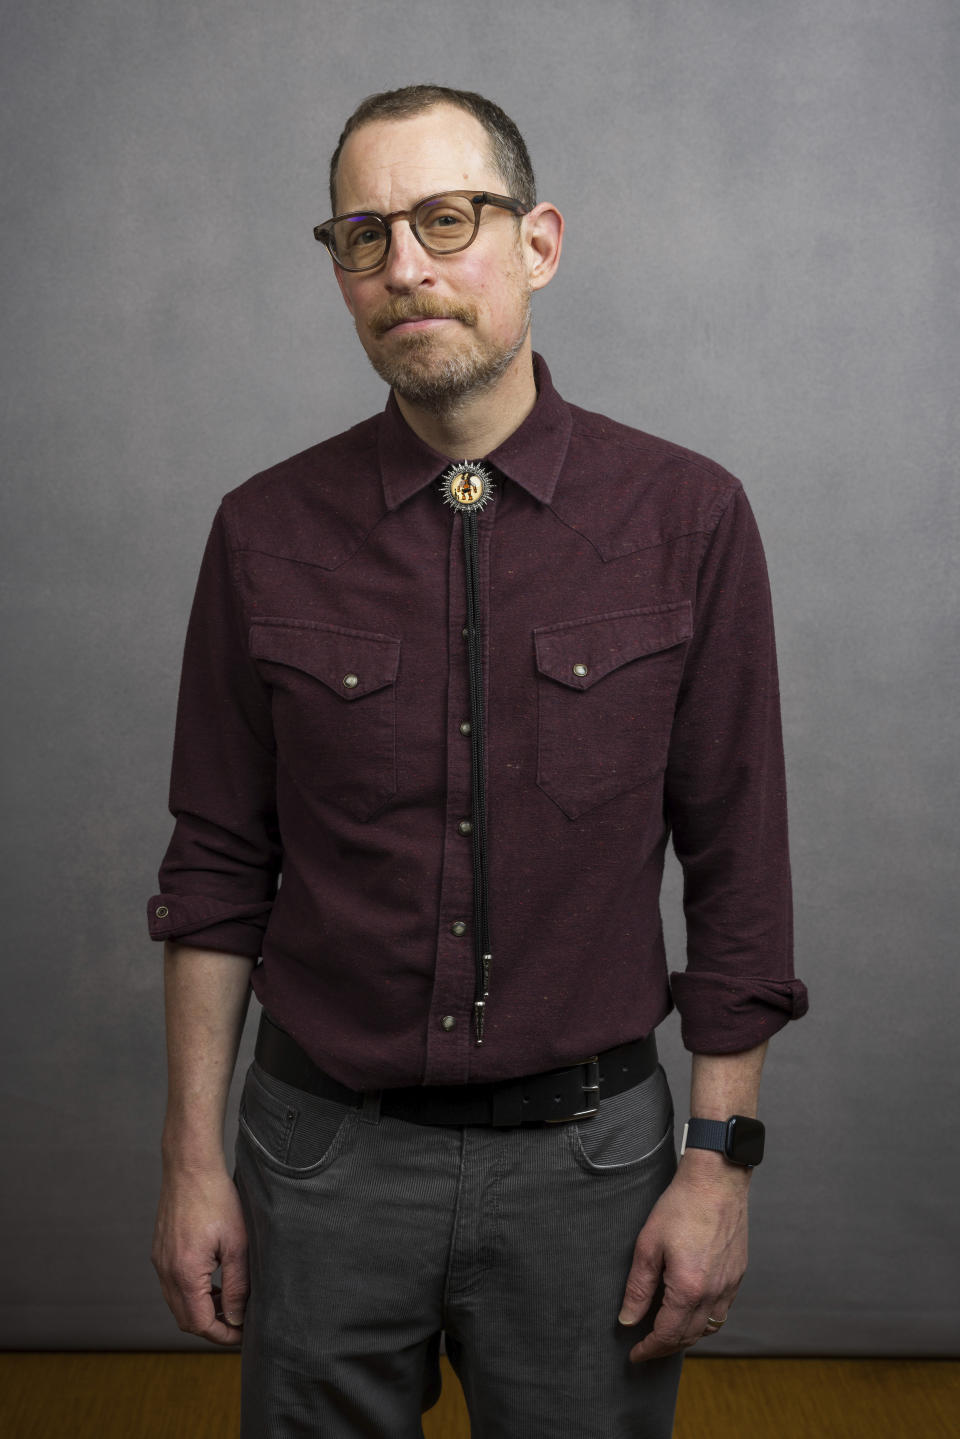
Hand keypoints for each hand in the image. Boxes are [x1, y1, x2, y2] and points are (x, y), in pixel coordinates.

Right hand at [151, 1164, 248, 1346]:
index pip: (200, 1324)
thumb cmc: (217, 1199)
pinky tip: (212, 1281)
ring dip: (201, 1309)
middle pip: (185, 1319)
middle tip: (238, 1322)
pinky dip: (191, 1293)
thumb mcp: (237, 1244)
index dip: (223, 1335)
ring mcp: (159, 1261)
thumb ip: (236, 1286)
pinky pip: (172, 1285)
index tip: (243, 1334)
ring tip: (228, 1301)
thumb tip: (235, 1318)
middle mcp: (165, 1271)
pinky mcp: (160, 1251)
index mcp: (184, 1273)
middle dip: (212, 1326)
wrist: (190, 1166)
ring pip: (177, 1303)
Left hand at [617, 1155, 749, 1361]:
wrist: (716, 1181)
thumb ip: (638, 1287)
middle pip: (689, 1337)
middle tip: (646, 1347)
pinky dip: (704, 1321)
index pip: (667, 1335)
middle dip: (665, 1347)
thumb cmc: (680, 1206)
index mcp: (689, 1289)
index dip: (649, 1349)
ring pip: (708, 1328)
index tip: (635, 1354)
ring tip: (666, 1333)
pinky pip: (722, 1311)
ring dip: (686, 1337)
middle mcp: (714, 1293)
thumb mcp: (648, 1245)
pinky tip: (691, 1311)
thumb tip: (628, 1319)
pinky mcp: (738, 1274)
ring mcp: (730, 1285)